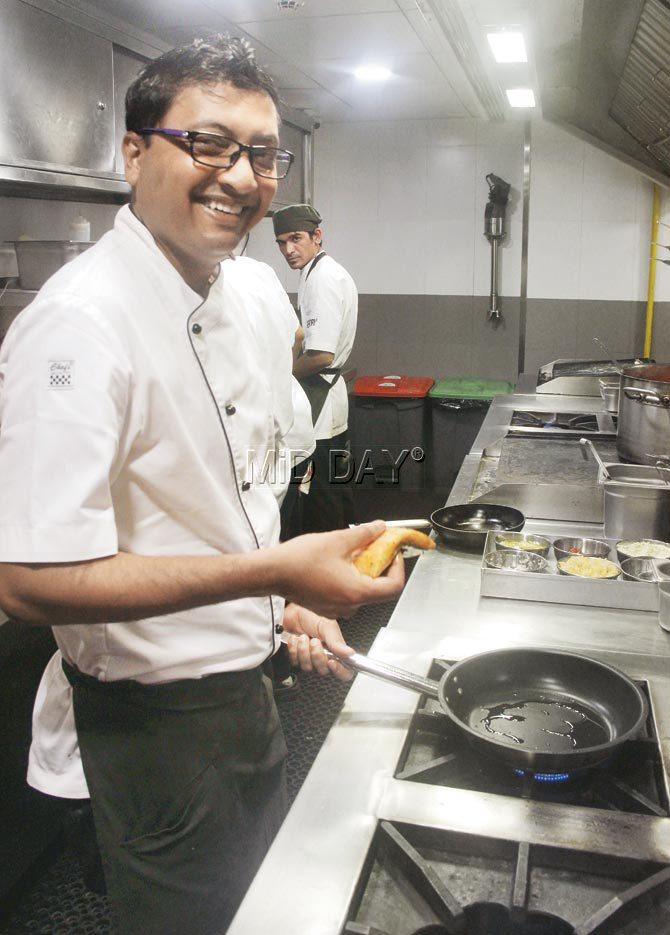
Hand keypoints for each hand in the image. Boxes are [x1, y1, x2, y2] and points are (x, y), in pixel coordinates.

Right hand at [270, 521, 404, 618]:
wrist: (272, 573)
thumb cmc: (300, 560)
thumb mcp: (337, 540)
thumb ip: (364, 534)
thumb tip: (379, 528)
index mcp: (356, 592)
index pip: (393, 588)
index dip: (399, 568)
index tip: (393, 553)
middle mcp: (349, 606)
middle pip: (379, 590)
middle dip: (381, 568)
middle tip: (375, 549)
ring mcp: (337, 609)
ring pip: (362, 593)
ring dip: (364, 574)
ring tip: (355, 554)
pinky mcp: (326, 607)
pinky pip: (347, 596)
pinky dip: (351, 580)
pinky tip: (340, 564)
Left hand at [282, 603, 352, 680]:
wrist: (294, 610)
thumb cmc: (312, 614)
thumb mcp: (327, 626)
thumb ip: (337, 642)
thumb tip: (350, 653)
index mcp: (335, 649)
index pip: (344, 670)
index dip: (339, 671)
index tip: (332, 662)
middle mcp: (323, 655)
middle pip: (323, 670)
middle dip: (317, 655)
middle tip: (314, 641)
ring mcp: (309, 657)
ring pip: (307, 667)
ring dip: (304, 650)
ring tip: (303, 636)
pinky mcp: (296, 655)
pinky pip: (295, 662)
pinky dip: (294, 649)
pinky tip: (295, 638)